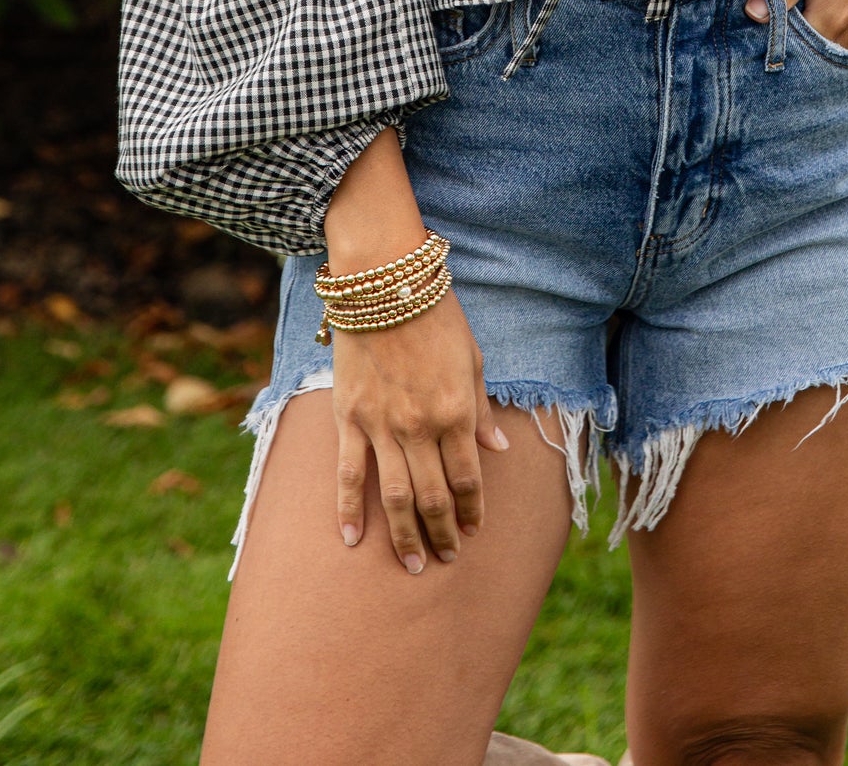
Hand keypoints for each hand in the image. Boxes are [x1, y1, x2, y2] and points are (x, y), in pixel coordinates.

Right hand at [322, 127, 507, 573]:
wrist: (384, 281)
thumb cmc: (435, 314)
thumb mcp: (472, 358)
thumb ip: (481, 408)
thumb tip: (498, 450)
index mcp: (456, 412)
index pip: (468, 478)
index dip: (473, 510)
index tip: (474, 530)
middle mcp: (420, 427)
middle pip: (434, 497)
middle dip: (443, 533)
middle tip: (447, 560)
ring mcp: (381, 426)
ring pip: (395, 497)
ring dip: (406, 536)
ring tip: (413, 566)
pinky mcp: (349, 418)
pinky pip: (349, 474)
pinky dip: (350, 510)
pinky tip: (354, 540)